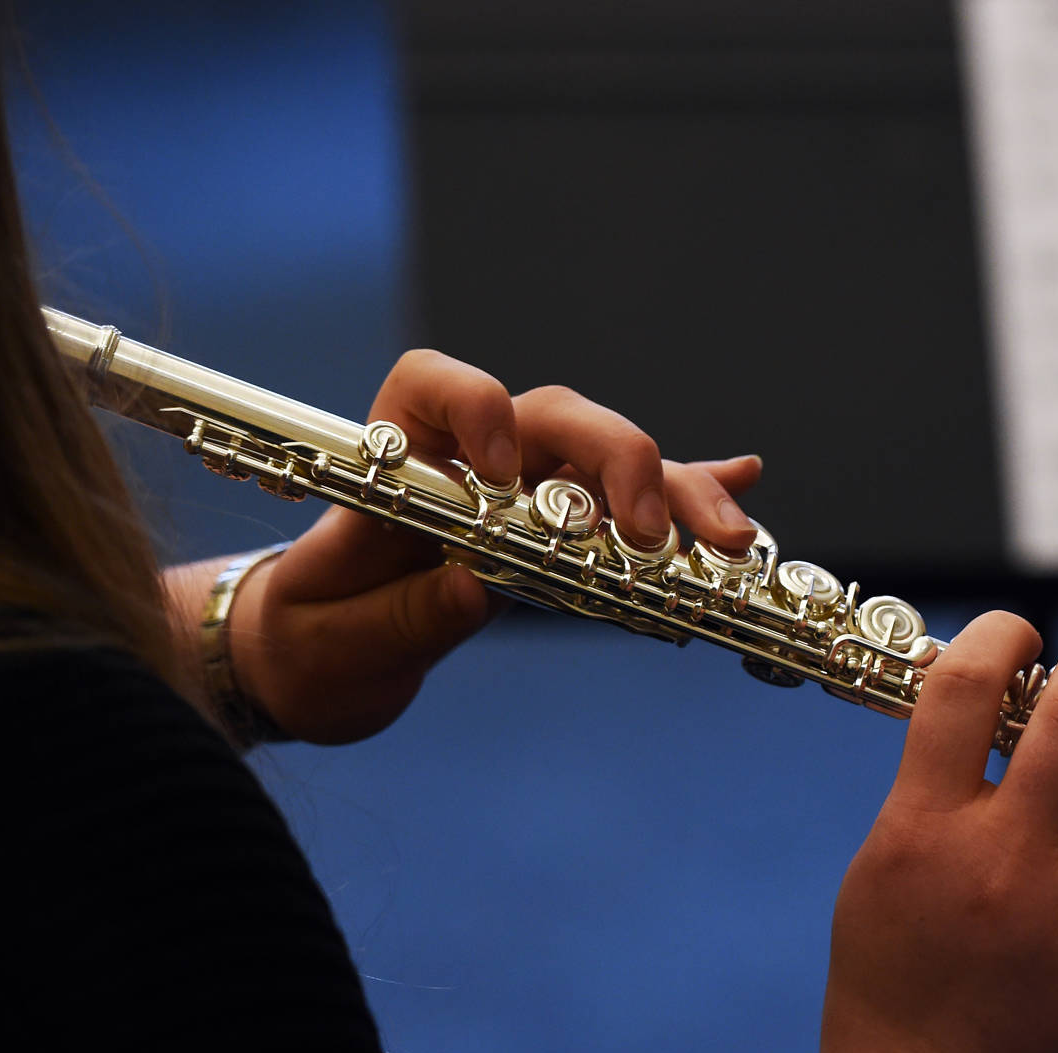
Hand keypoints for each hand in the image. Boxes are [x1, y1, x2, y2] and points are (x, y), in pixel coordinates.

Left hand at [224, 349, 761, 743]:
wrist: (324, 663)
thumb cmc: (314, 640)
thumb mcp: (335, 643)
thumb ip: (402, 614)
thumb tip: (477, 586)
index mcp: (401, 462)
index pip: (435, 385)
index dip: (473, 407)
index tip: (497, 472)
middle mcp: (476, 463)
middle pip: (556, 417)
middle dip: (614, 458)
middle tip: (643, 529)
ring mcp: (531, 494)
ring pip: (613, 463)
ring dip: (675, 494)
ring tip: (724, 541)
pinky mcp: (570, 536)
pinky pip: (637, 508)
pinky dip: (690, 498)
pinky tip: (743, 496)